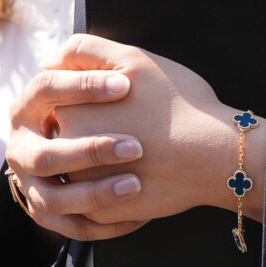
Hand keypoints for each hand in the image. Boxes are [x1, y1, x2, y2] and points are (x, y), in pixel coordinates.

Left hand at [3, 35, 265, 241]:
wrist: (214, 155)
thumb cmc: (178, 104)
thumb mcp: (133, 59)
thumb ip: (85, 51)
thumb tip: (51, 60)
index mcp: (67, 115)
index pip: (65, 104)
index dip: (98, 101)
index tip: (127, 104)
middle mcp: (65, 156)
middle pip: (71, 140)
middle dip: (99, 135)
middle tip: (138, 130)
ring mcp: (81, 188)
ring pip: (83, 173)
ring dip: (104, 165)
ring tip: (143, 153)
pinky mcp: (101, 215)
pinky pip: (101, 202)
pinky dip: (118, 192)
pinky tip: (146, 178)